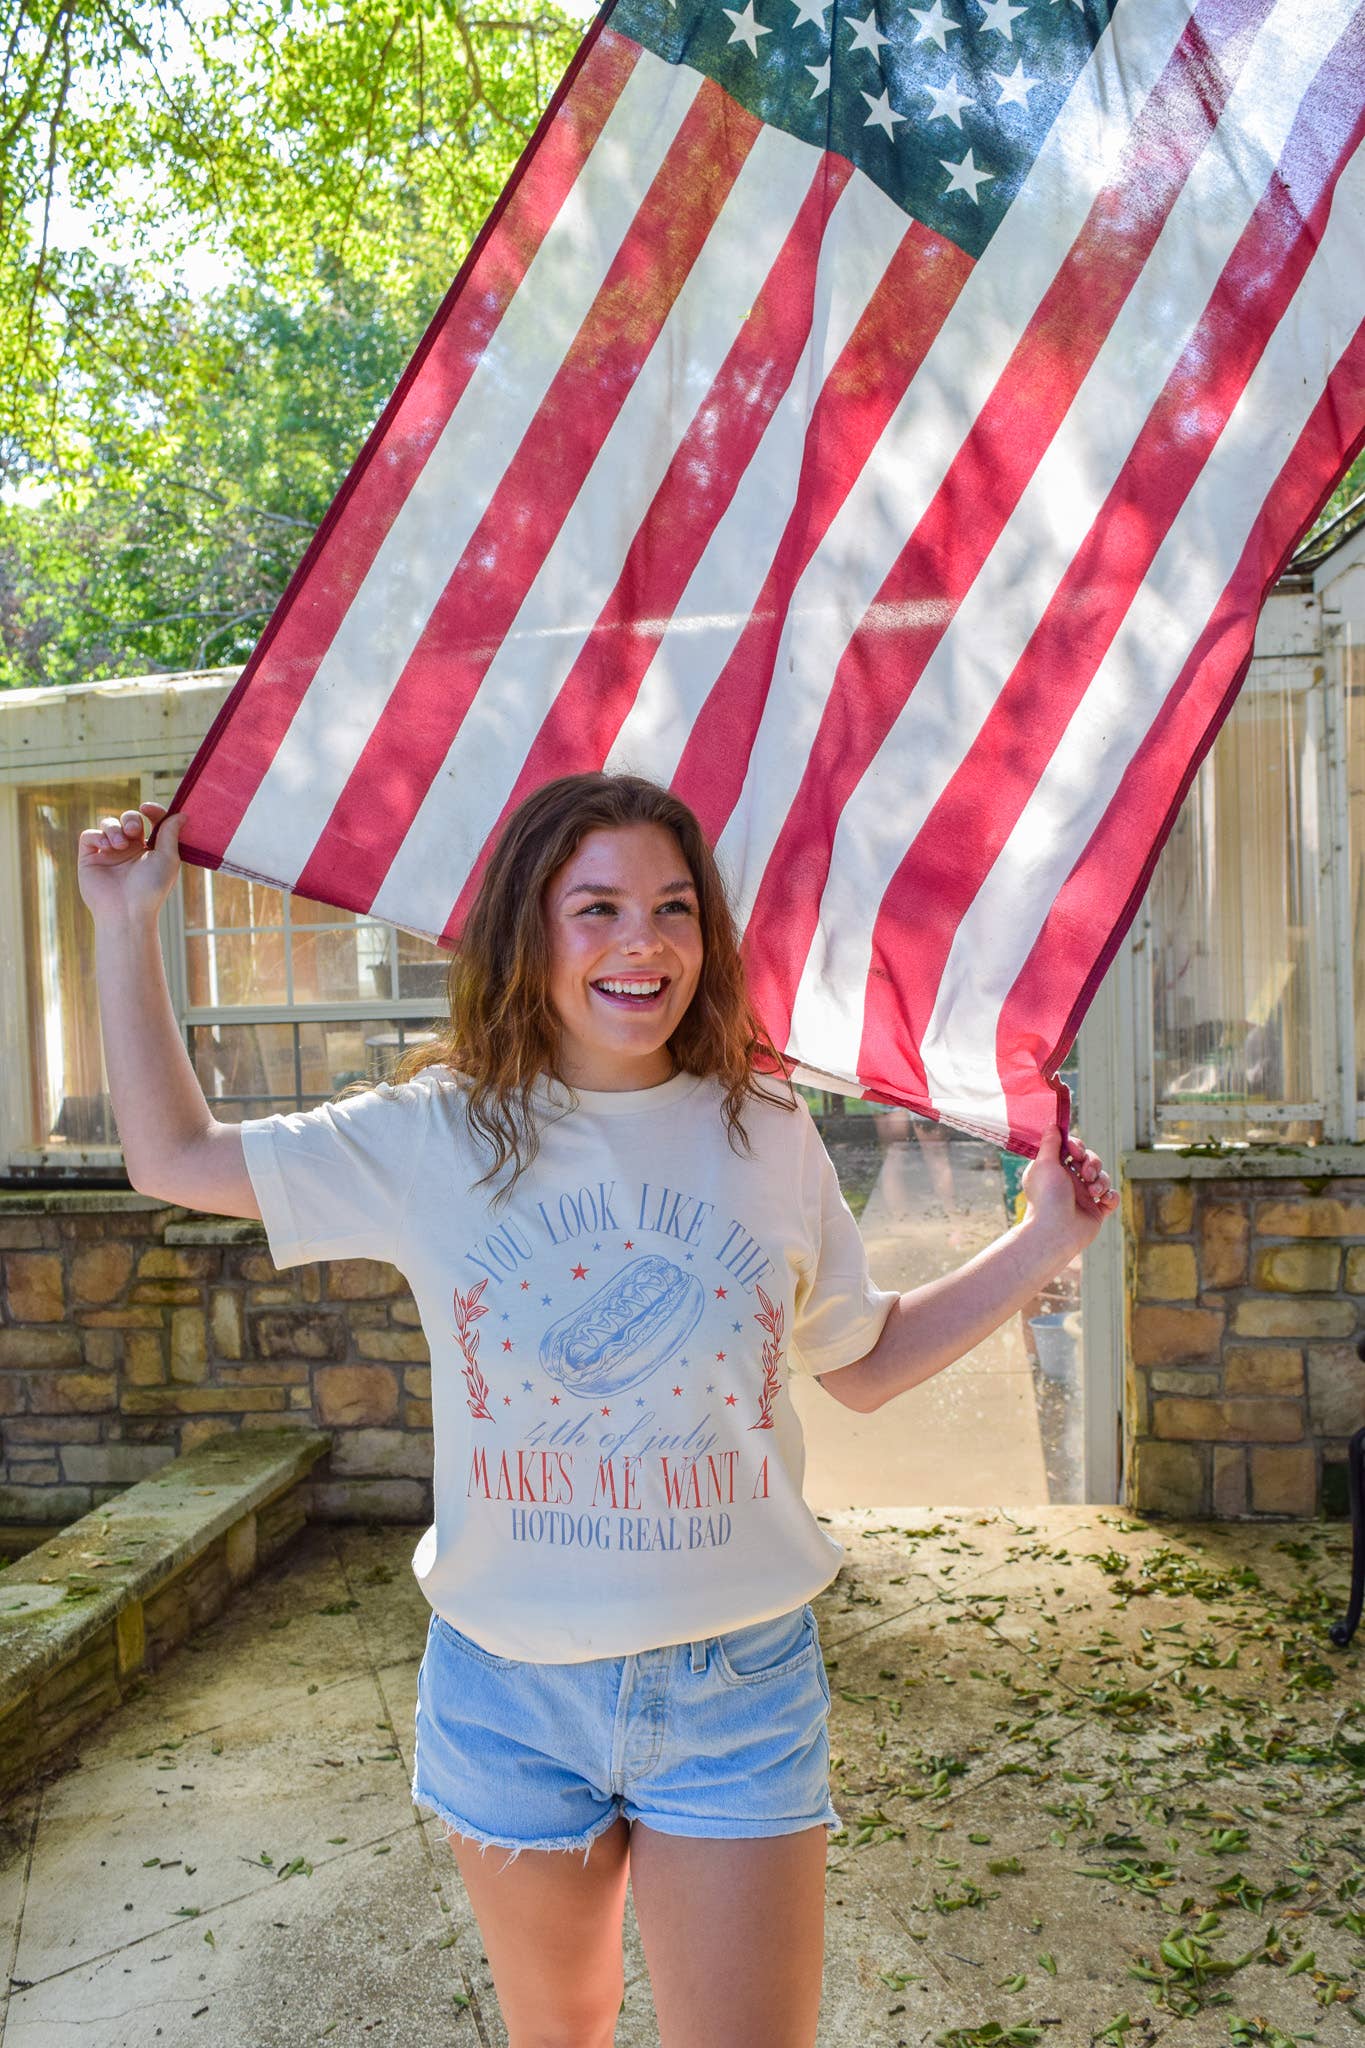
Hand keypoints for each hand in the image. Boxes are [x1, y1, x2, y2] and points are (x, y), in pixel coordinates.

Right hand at [77, 802, 182, 924]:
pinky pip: (89, 835)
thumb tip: (182, 813)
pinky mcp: (90, 858)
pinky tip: (106, 848)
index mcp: (150, 849)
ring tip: (119, 846)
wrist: (127, 911)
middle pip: (128, 818)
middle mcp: (129, 849)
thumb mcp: (167, 858)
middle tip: (134, 832)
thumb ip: (171, 833)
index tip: (147, 809)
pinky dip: (98, 836)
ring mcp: (109, 853)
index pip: (150, 821)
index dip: (151, 811)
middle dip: (130, 819)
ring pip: (108, 824)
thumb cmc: (151, 888)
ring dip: (114, 829)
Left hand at [1018, 1103, 1118, 1258]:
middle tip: (1086, 1173)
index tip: (1075, 1150)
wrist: (1055, 1231)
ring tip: (1092, 1191)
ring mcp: (1083, 1197)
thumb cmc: (1046, 1196)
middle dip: (1093, 1163)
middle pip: (1091, 1161)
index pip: (1072, 1150)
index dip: (1078, 1146)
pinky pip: (1112, 1198)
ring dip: (1101, 1181)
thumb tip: (1052, 1125)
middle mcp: (1069, 1182)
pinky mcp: (1096, 1212)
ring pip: (1103, 1178)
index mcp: (1056, 1170)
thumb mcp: (1044, 1163)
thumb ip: (1050, 1144)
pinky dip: (1111, 1196)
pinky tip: (1103, 1200)